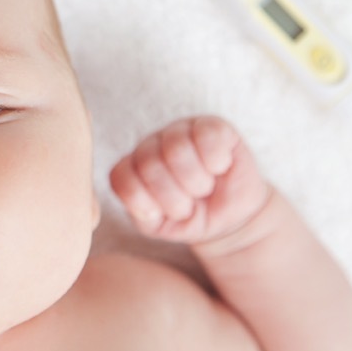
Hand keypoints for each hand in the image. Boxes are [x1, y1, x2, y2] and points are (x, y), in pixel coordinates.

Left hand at [109, 116, 270, 243]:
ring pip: (176, 148)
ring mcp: (180, 131)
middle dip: (173, 197)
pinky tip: (220, 168)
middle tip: (189, 206)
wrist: (230, 215)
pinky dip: (216, 160)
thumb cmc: (190, 218)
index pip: (121, 175)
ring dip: (195, 180)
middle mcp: (151, 145)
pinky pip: (207, 134)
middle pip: (149, 163)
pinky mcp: (212, 125)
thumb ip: (143, 215)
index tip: (161, 214)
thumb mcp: (161, 225)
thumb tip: (147, 206)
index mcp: (133, 167)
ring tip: (204, 188)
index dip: (141, 200)